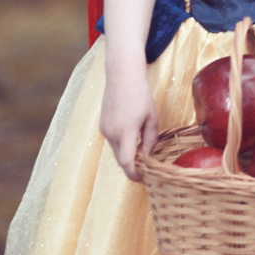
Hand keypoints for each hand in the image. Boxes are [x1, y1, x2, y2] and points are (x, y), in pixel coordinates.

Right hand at [99, 67, 158, 181]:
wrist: (122, 76)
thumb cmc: (140, 95)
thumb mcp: (151, 117)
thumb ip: (150, 139)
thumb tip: (148, 155)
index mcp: (126, 132)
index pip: (127, 163)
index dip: (135, 175)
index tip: (144, 178)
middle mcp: (112, 133)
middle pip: (121, 159)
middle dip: (133, 165)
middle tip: (146, 165)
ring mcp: (105, 130)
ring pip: (116, 151)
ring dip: (127, 153)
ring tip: (140, 146)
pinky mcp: (102, 125)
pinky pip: (112, 141)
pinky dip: (121, 143)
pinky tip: (130, 132)